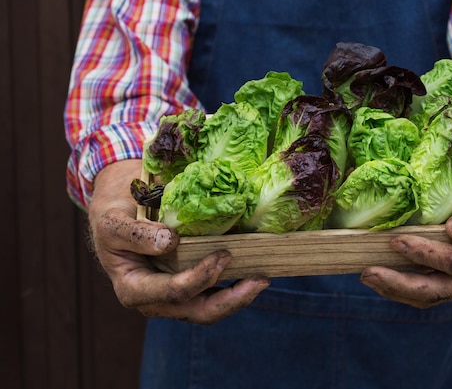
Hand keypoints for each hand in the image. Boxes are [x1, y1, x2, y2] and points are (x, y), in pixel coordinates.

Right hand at [88, 159, 269, 323]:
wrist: (118, 215)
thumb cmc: (113, 217)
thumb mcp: (114, 221)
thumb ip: (136, 233)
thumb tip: (170, 242)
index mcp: (133, 289)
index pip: (172, 293)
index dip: (200, 278)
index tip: (223, 255)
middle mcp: (154, 301)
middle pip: (198, 311)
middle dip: (232, 299)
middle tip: (260, 279)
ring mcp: (172, 298)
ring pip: (209, 309)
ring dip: (238, 297)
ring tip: (262, 279)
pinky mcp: (187, 289)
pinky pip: (212, 296)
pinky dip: (234, 288)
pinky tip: (253, 272)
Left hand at [360, 140, 451, 307]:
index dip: (425, 254)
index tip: (397, 241)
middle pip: (436, 290)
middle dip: (399, 283)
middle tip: (368, 272)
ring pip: (428, 296)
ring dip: (395, 290)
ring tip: (366, 276)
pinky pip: (426, 291)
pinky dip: (401, 287)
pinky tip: (380, 277)